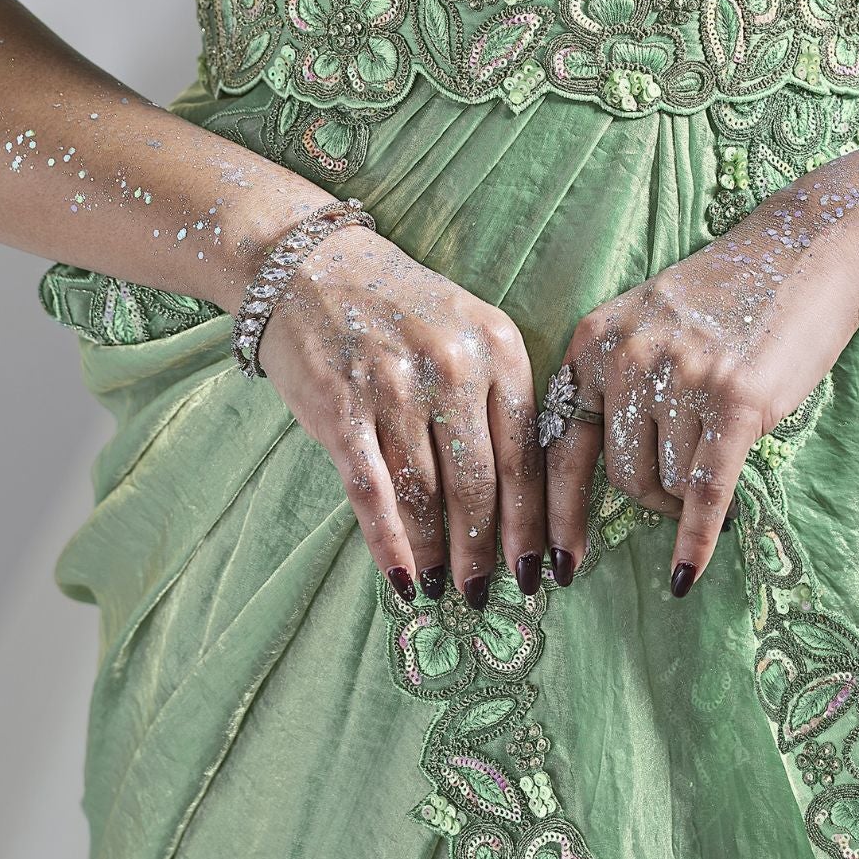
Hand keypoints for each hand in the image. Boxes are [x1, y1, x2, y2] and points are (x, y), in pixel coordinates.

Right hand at [256, 224, 544, 607]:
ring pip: (428, 496)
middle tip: (490, 592)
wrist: (313, 266)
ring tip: (449, 588)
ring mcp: (394, 388)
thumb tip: (523, 502)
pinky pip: (374, 493)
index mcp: (498, 348)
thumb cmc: (402, 309)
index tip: (545, 568)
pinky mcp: (341, 409)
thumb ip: (498, 400)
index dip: (536, 523)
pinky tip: (405, 580)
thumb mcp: (469, 332)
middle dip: (488, 550)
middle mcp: (452, 367)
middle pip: (481, 484)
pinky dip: (391, 545)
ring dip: (441, 554)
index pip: (528, 455)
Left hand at [544, 197, 858, 595]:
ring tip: (717, 464)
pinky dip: (695, 541)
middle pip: (620, 475)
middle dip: (651, 499)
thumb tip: (594, 482)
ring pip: (667, 483)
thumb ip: (615, 385)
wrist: (804, 254)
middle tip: (679, 495)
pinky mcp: (735, 402)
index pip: (556, 444)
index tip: (549, 564)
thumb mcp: (648, 324)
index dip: (551, 513)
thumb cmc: (726, 299)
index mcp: (595, 339)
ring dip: (688, 497)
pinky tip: (687, 578)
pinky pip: (704, 492)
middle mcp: (629, 357)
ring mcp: (682, 378)